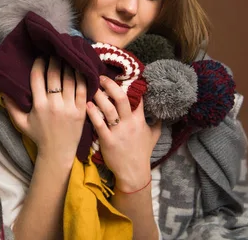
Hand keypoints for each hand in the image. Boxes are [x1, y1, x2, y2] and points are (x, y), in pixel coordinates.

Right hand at [3, 56, 87, 166]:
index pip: (37, 78)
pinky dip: (82, 77)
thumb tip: (2, 90)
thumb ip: (10, 106)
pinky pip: (83, 89)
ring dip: (68, 65)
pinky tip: (80, 69)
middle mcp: (54, 105)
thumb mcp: (21, 123)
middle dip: (55, 60)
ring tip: (67, 57)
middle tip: (55, 52)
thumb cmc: (38, 136)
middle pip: (54, 75)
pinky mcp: (81, 111)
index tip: (41, 57)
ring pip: (70, 79)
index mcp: (38, 105)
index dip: (39, 64)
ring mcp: (69, 107)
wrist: (57, 153)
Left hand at [86, 76, 161, 191]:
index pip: (137, 97)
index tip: (121, 75)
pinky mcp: (107, 140)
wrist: (134, 172)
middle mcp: (129, 123)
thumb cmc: (142, 153)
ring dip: (99, 97)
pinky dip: (92, 113)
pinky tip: (87, 105)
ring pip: (108, 109)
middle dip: (110, 85)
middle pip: (121, 98)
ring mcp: (118, 132)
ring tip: (92, 88)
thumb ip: (156, 123)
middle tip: (101, 77)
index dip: (130, 85)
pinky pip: (99, 124)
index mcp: (139, 120)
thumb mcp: (153, 136)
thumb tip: (159, 113)